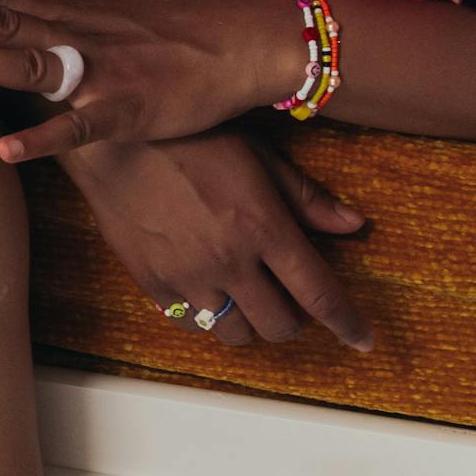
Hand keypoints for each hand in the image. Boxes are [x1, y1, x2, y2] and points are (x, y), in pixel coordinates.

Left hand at [0, 0, 307, 161]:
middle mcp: (78, 34)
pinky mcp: (126, 110)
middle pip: (3, 22)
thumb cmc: (175, 23)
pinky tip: (7, 150)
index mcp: (70, 9)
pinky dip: (44, 139)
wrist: (241, 44)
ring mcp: (101, 72)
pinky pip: (79, 127)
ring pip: (33, 65)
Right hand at [65, 129, 374, 350]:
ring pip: (235, 333)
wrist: (112, 140)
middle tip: (288, 299)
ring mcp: (188, 276)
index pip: (319, 294)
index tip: (363, 340)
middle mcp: (229, 261)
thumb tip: (354, 225)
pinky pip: (190, 323)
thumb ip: (305, 197)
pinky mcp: (152, 281)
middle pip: (280, 326)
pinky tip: (207, 291)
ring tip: (246, 296)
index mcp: (262, 227)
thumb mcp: (256, 156)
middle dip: (294, 320)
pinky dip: (207, 317)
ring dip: (250, 322)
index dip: (348, 324)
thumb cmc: (188, 136)